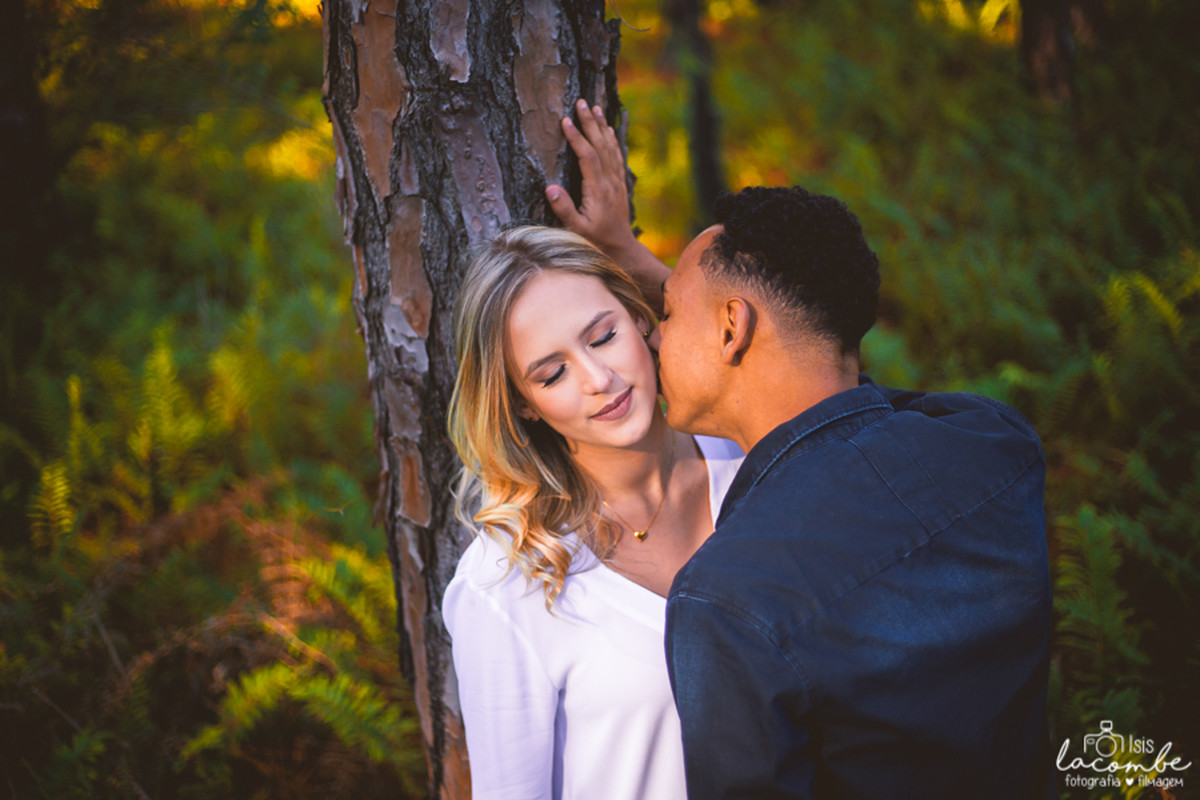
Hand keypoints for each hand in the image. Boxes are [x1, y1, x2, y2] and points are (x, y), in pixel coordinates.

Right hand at [546, 99, 638, 256]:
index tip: (566, 121)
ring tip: (595, 107)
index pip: (588, 157)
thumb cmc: (596, 241)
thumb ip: (564, 209)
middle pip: (600, 145)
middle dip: (590, 123)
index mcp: (598, 190)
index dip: (577, 138)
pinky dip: (612, 140)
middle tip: (581, 102)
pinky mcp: (619, 184)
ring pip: (610, 147)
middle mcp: (610, 182)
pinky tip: (608, 129)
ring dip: (602, 126)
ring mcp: (616, 181)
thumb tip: (549, 187)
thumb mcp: (576, 230)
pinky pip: (617, 156)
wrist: (622, 248)